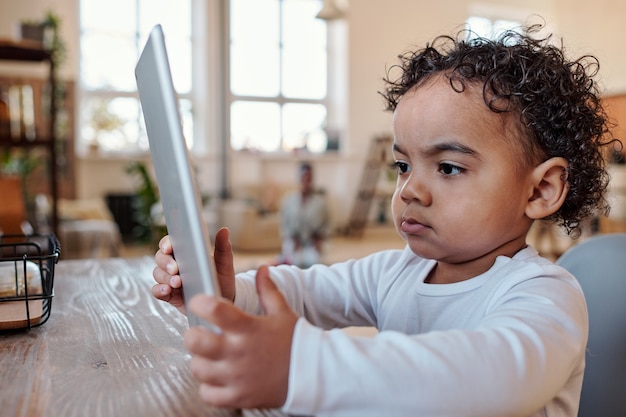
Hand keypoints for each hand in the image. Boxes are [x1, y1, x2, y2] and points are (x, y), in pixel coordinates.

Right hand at [152, 227, 236, 313]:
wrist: (223, 299)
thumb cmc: (221, 278)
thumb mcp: (224, 263)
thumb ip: (223, 247)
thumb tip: (224, 230)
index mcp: (185, 252)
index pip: (170, 243)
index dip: (166, 244)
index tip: (169, 248)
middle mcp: (175, 264)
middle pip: (161, 258)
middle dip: (166, 262)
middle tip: (175, 268)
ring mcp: (170, 279)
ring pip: (158, 274)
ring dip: (165, 277)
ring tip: (177, 282)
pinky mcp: (170, 295)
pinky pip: (157, 291)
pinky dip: (160, 290)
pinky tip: (167, 290)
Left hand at [184, 265, 297, 408]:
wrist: (312, 374)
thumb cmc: (294, 341)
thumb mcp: (282, 312)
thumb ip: (268, 290)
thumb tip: (262, 268)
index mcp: (248, 327)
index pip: (213, 309)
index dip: (200, 303)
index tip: (200, 304)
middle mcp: (238, 352)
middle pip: (195, 341)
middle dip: (193, 335)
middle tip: (201, 334)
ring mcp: (236, 377)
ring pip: (198, 368)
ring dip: (200, 361)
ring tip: (211, 357)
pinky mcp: (237, 397)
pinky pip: (207, 393)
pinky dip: (208, 386)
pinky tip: (218, 377)